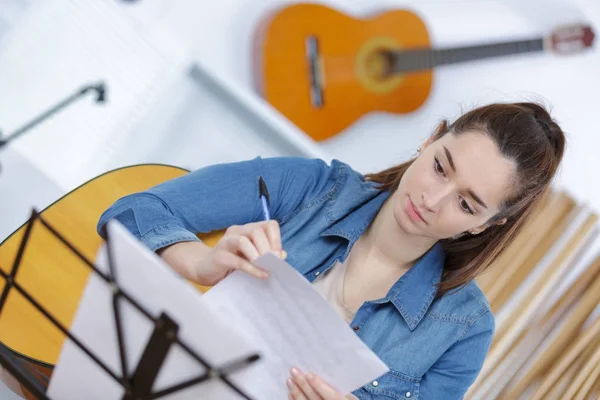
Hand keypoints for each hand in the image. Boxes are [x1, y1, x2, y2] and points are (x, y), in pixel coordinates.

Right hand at [159, 220, 285, 285]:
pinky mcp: (219, 255)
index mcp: (247, 229)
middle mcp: (237, 231)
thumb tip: (283, 255)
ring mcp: (226, 241)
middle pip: (257, 231)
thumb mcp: (251, 258)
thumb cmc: (231, 263)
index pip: (268, 225)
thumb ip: (266, 254)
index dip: (276, 238)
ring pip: (244, 240)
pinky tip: (261, 274)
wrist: (205, 270)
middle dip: (268, 247)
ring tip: (267, 267)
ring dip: (259, 255)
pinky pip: (238, 260)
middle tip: (274, 263)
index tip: (279, 256)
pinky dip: (252, 268)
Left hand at [287, 367, 347, 399]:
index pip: (332, 396)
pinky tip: (290, 392)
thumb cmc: (346, 398)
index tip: (310, 374)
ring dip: (296, 392)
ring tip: (289, 380)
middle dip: (303, 385)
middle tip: (294, 371)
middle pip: (315, 399)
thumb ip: (336, 385)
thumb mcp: (348, 394)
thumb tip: (321, 372)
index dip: (320, 386)